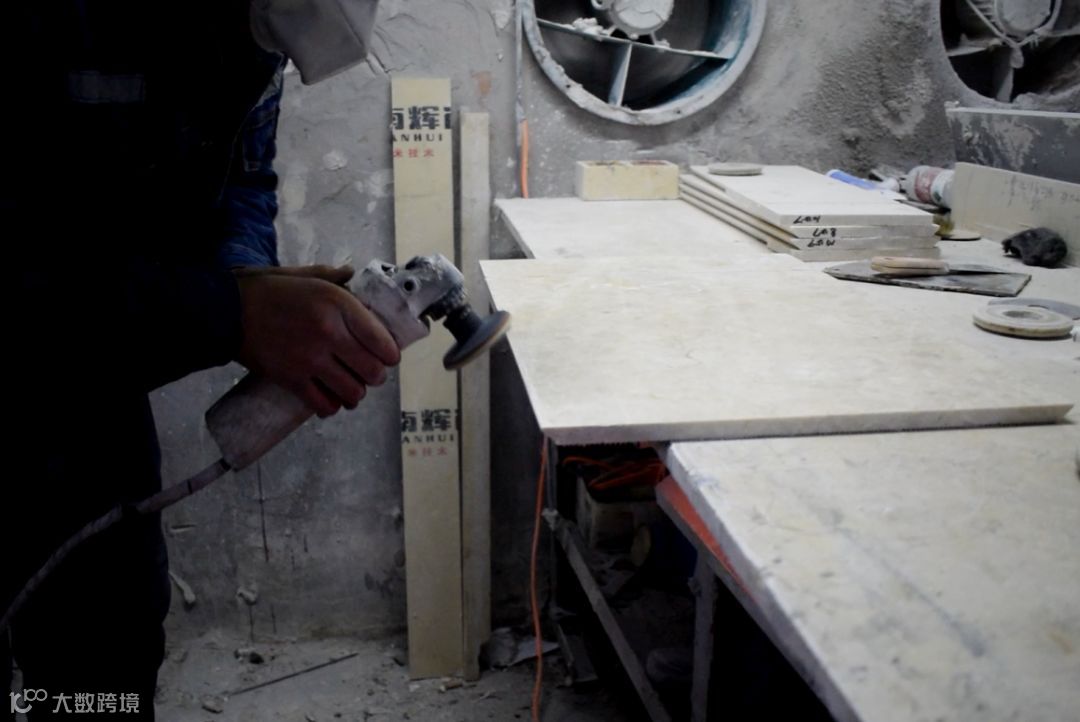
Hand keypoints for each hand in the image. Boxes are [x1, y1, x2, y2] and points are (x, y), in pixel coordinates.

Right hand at [234, 265, 400, 417]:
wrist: (225, 310)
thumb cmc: (267, 290)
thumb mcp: (305, 275)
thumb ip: (336, 277)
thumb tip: (355, 276)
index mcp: (338, 304)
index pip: (384, 342)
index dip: (390, 354)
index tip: (386, 356)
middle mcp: (329, 333)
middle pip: (374, 372)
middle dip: (375, 376)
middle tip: (366, 371)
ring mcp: (311, 359)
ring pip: (353, 393)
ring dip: (355, 393)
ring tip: (348, 385)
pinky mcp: (291, 380)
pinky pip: (325, 406)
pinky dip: (331, 406)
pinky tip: (329, 397)